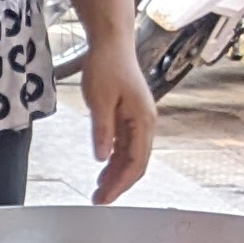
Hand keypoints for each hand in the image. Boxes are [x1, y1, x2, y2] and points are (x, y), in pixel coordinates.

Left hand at [81, 51, 153, 203]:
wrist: (111, 42)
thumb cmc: (106, 65)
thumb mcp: (99, 100)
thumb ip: (102, 130)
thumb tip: (102, 158)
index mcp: (142, 120)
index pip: (135, 162)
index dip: (120, 184)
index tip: (103, 198)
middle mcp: (145, 122)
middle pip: (136, 163)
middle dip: (118, 184)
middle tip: (98, 200)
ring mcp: (139, 120)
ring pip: (131, 156)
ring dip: (116, 174)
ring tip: (98, 189)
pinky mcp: (130, 116)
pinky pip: (125, 145)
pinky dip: (115, 160)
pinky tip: (103, 169)